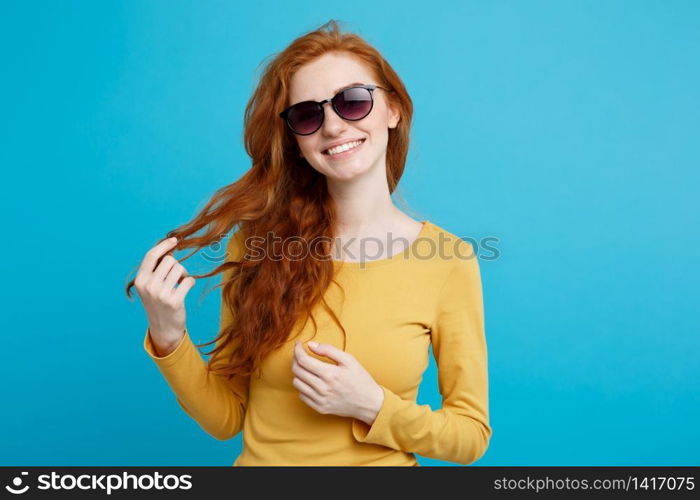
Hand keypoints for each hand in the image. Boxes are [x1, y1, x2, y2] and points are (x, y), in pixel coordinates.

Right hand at [134, 236, 195, 352]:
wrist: (163, 328)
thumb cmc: (158, 303)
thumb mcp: (149, 287)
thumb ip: (155, 270)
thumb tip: (169, 250)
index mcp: (140, 280)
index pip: (151, 256)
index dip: (164, 246)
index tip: (174, 240)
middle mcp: (149, 286)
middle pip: (169, 260)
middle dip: (176, 265)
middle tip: (176, 277)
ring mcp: (161, 294)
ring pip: (180, 268)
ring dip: (184, 274)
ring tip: (180, 284)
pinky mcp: (174, 301)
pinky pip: (189, 280)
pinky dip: (190, 282)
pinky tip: (185, 289)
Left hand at [292, 340, 383, 424]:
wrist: (369, 403)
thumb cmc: (360, 379)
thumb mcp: (349, 359)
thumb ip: (328, 350)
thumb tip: (310, 345)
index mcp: (330, 374)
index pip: (303, 360)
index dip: (297, 350)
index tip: (298, 344)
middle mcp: (322, 388)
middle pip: (297, 371)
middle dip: (295, 359)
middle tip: (301, 354)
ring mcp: (320, 400)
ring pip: (296, 383)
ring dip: (298, 373)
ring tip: (306, 367)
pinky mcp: (320, 408)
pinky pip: (302, 395)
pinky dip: (303, 386)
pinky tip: (310, 380)